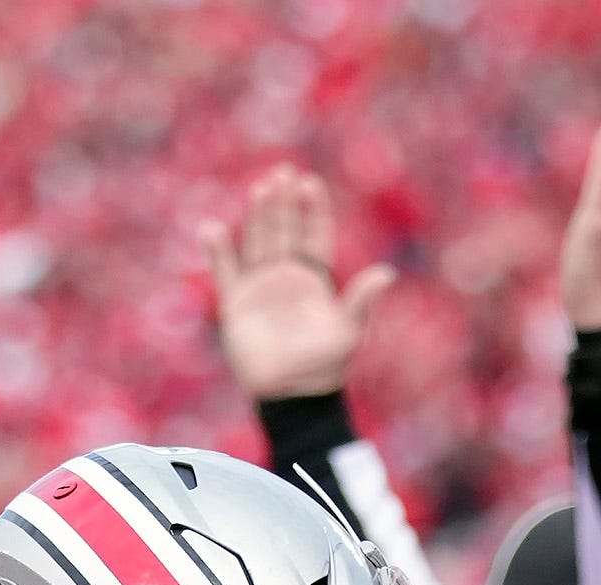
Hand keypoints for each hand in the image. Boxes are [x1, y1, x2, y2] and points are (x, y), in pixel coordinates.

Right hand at [201, 166, 389, 401]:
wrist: (292, 396)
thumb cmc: (326, 366)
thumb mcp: (350, 332)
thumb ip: (362, 301)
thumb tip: (388, 273)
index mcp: (315, 279)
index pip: (314, 234)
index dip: (313, 209)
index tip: (310, 182)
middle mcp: (286, 277)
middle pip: (284, 230)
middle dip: (283, 202)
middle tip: (282, 173)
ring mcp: (260, 288)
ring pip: (257, 242)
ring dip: (258, 216)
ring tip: (260, 188)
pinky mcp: (236, 305)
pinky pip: (225, 272)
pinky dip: (218, 251)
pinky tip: (213, 228)